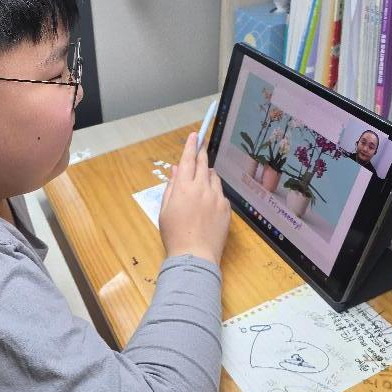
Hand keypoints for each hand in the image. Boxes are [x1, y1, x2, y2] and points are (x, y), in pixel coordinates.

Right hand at [159, 132, 230, 265]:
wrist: (195, 256)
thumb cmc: (175, 235)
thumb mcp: (165, 210)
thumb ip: (171, 187)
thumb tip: (177, 170)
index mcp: (184, 188)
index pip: (188, 160)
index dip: (191, 146)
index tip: (194, 135)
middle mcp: (202, 189)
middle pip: (204, 164)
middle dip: (201, 153)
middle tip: (201, 146)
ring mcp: (217, 198)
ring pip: (214, 177)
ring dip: (208, 174)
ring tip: (201, 182)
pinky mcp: (226, 208)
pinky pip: (220, 193)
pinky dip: (214, 192)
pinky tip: (208, 203)